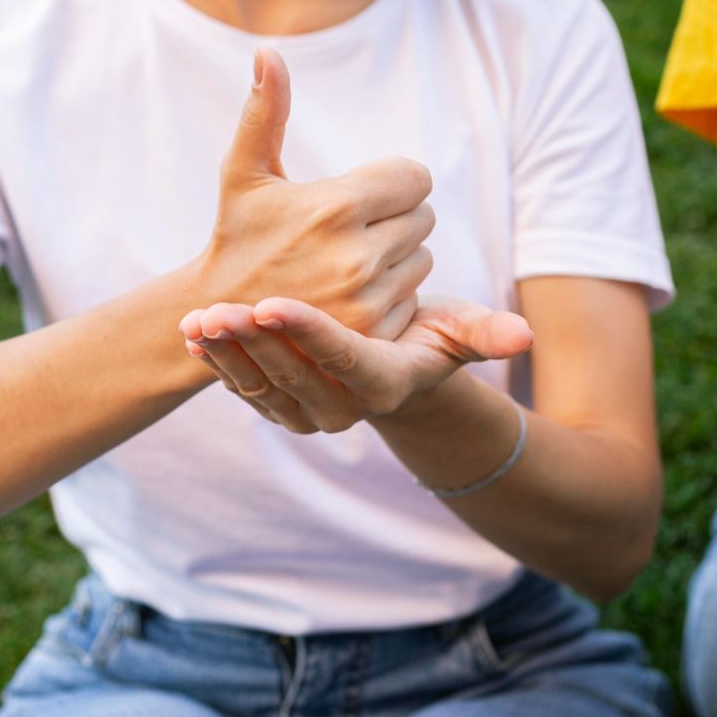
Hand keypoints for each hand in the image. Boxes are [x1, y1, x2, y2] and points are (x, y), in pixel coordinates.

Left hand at [179, 297, 533, 432]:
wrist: (388, 364)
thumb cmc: (424, 337)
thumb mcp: (455, 332)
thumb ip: (485, 334)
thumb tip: (525, 338)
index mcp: (384, 384)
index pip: (345, 359)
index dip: (310, 333)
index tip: (271, 302)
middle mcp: (344, 409)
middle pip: (294, 373)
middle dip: (254, 342)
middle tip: (220, 307)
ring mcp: (307, 414)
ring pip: (261, 385)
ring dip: (227, 355)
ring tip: (199, 318)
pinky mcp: (277, 408)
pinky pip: (241, 389)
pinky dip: (215, 363)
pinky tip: (192, 333)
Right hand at [194, 48, 434, 338]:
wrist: (219, 319)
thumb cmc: (237, 234)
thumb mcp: (245, 173)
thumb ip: (265, 111)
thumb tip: (268, 52)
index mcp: (335, 207)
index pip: (415, 177)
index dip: (394, 180)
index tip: (365, 191)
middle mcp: (357, 256)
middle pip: (424, 216)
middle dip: (396, 216)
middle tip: (353, 228)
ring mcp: (366, 300)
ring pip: (423, 258)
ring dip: (399, 255)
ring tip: (349, 261)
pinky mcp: (373, 336)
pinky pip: (414, 297)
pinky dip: (393, 293)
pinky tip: (353, 293)